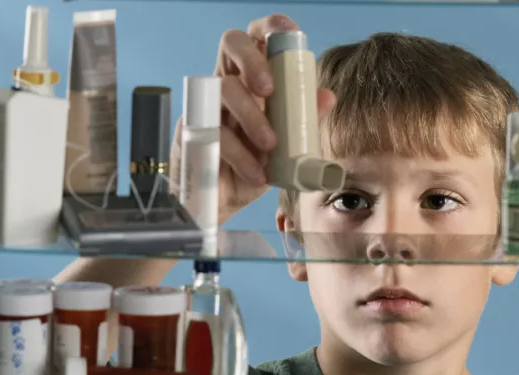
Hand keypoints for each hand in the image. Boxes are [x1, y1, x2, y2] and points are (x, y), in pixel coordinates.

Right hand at [170, 14, 337, 225]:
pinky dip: (240, 154)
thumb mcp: (286, 146)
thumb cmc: (255, 165)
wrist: (223, 204)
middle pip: (231, 45)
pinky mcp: (191, 131)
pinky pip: (214, 132)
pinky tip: (257, 173)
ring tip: (271, 147)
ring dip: (251, 116)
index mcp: (251, 79)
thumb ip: (305, 120)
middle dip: (253, 60)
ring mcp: (207, 104)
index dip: (270, 26)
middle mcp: (228, 82)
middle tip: (269, 90)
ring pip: (224, 89)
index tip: (289, 32)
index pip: (256, 37)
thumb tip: (327, 96)